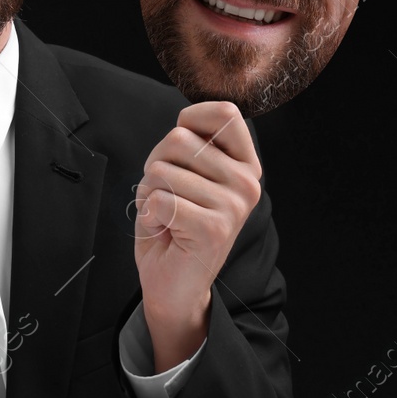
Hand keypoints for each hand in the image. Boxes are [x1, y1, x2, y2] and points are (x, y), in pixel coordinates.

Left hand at [134, 102, 261, 371]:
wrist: (173, 286)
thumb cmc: (174, 224)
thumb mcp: (186, 174)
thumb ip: (192, 145)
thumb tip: (184, 124)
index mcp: (244, 164)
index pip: (224, 112)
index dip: (188, 120)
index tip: (179, 151)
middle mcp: (246, 182)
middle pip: (178, 139)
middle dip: (155, 166)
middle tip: (167, 196)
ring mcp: (233, 205)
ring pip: (162, 170)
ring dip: (149, 194)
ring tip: (167, 216)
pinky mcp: (213, 228)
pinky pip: (159, 200)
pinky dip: (150, 216)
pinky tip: (166, 232)